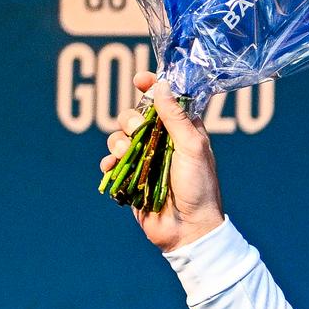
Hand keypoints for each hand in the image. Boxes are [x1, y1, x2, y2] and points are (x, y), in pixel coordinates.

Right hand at [100, 70, 225, 251]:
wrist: (188, 228)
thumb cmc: (199, 188)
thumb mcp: (192, 147)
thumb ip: (176, 117)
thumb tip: (162, 86)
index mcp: (184, 131)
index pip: (165, 100)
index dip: (151, 87)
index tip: (139, 79)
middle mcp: (163, 142)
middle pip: (135, 116)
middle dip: (131, 119)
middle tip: (138, 130)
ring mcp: (146, 160)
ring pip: (119, 137)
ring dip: (119, 142)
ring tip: (127, 155)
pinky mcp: (131, 178)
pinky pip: (111, 161)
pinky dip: (110, 162)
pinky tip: (114, 167)